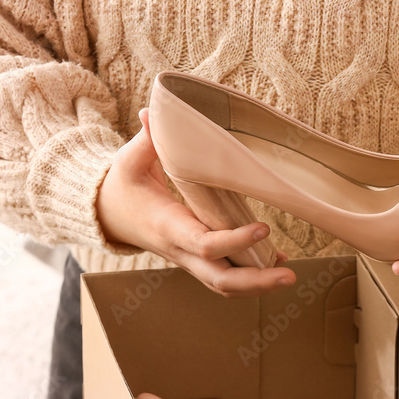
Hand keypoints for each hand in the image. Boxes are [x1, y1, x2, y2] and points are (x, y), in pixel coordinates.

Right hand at [96, 108, 295, 296]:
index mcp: (168, 227)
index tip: (264, 227)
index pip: (205, 244)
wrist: (109, 215)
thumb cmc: (123, 186)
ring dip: (258, 285)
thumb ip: (146, 140)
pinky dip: (252, 277)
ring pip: (224, 285)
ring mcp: (191, 260)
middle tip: (289, 275)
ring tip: (289, 274)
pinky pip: (225, 277)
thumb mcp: (129, 161)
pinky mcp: (198, 260)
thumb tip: (152, 112)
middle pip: (220, 280)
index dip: (235, 241)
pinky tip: (278, 264)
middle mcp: (182, 251)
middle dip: (256, 282)